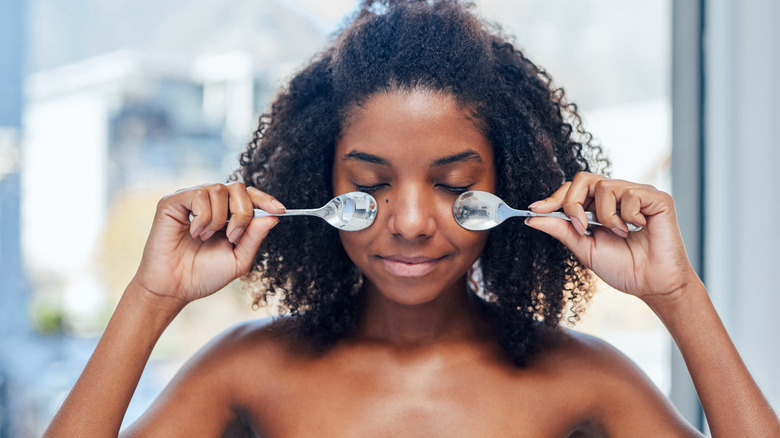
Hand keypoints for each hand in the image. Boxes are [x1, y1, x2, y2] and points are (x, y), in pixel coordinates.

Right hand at [131, 183, 282, 304]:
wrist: (175, 288)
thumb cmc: (204, 275)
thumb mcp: (238, 259)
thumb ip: (254, 238)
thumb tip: (273, 217)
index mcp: (227, 214)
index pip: (249, 195)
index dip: (266, 199)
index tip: (280, 210)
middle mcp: (210, 203)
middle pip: (238, 188)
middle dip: (243, 213)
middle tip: (233, 237)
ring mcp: (191, 200)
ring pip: (219, 190)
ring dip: (219, 218)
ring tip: (207, 238)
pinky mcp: (173, 202)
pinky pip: (198, 195)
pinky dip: (203, 217)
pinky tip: (195, 233)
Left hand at [523, 172, 698, 304]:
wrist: (652, 285)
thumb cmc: (623, 268)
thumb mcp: (584, 248)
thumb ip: (561, 230)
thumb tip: (532, 217)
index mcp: (599, 206)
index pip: (573, 188)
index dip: (554, 197)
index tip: (535, 209)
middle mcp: (618, 195)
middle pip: (584, 178)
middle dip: (574, 203)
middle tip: (582, 228)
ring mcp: (638, 193)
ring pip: (605, 186)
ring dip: (605, 216)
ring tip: (619, 234)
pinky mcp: (657, 198)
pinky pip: (631, 194)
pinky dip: (628, 215)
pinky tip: (638, 229)